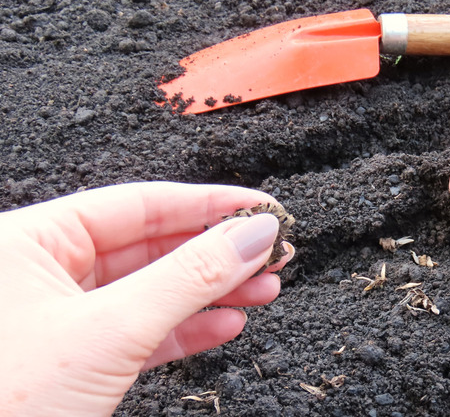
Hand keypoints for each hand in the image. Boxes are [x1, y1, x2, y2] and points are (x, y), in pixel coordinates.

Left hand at [0, 182, 293, 415]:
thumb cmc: (6, 406)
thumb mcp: (111, 332)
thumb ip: (188, 278)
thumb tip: (252, 235)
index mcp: (28, 241)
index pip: (137, 204)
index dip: (207, 205)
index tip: (262, 209)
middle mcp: (40, 272)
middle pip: (150, 246)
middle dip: (217, 253)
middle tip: (272, 251)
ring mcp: (59, 318)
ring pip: (151, 291)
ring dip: (212, 291)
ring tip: (264, 288)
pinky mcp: (75, 359)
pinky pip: (140, 332)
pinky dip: (186, 329)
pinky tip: (226, 323)